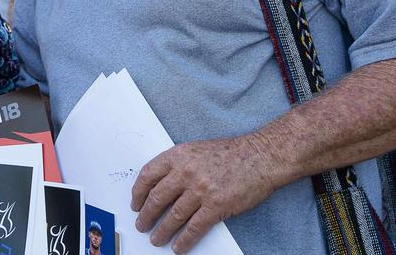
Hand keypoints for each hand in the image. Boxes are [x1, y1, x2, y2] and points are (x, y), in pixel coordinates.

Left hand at [130, 134, 280, 253]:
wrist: (260, 156)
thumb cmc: (231, 153)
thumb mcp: (196, 150)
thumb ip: (178, 164)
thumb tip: (161, 185)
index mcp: (179, 155)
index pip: (148, 175)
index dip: (138, 193)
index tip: (135, 203)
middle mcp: (186, 171)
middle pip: (157, 198)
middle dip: (146, 215)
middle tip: (142, 224)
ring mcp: (201, 189)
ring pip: (173, 216)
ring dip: (162, 231)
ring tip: (156, 238)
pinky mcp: (216, 205)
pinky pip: (194, 228)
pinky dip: (184, 240)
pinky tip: (178, 246)